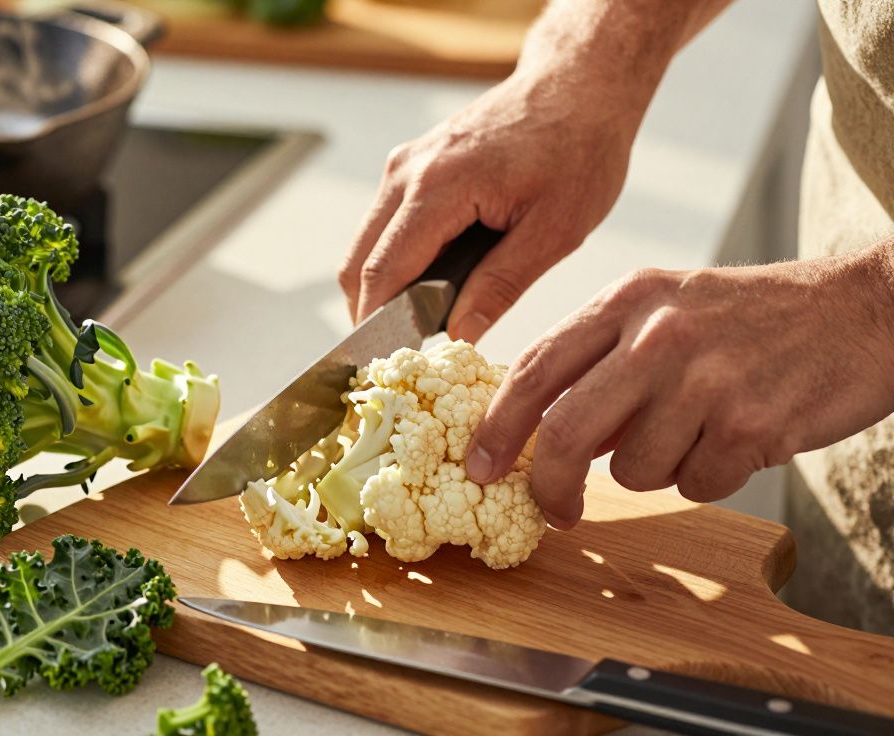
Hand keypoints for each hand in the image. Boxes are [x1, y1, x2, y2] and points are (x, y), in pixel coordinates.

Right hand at [338, 70, 640, 338]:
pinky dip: (395, 260)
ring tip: (420, 325)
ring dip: (382, 287)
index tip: (385, 366)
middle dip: (370, 314)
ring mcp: (405, 164)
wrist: (579, 84)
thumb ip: (500, 286)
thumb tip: (457, 336)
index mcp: (439, 187)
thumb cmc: (579, 149)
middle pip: (357, 262)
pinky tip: (432, 284)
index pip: (382, 272)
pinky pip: (385, 224)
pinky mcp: (412, 164)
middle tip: (401, 357)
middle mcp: (407, 172)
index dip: (377, 326)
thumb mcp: (555, 230)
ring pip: (366, 244)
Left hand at [464, 244, 893, 528]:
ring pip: (634, 470)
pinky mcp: (751, 424)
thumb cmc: (756, 318)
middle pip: (567, 431)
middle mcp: (659, 335)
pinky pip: (695, 484)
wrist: (866, 310)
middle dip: (549, 484)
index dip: (497, 425)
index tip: (480, 465)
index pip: (536, 368)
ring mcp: (706, 379)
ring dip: (657, 470)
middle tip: (552, 509)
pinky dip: (709, 476)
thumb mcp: (668, 309)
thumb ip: (603, 360)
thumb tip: (542, 431)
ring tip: (700, 429)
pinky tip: (739, 436)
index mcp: (628, 300)